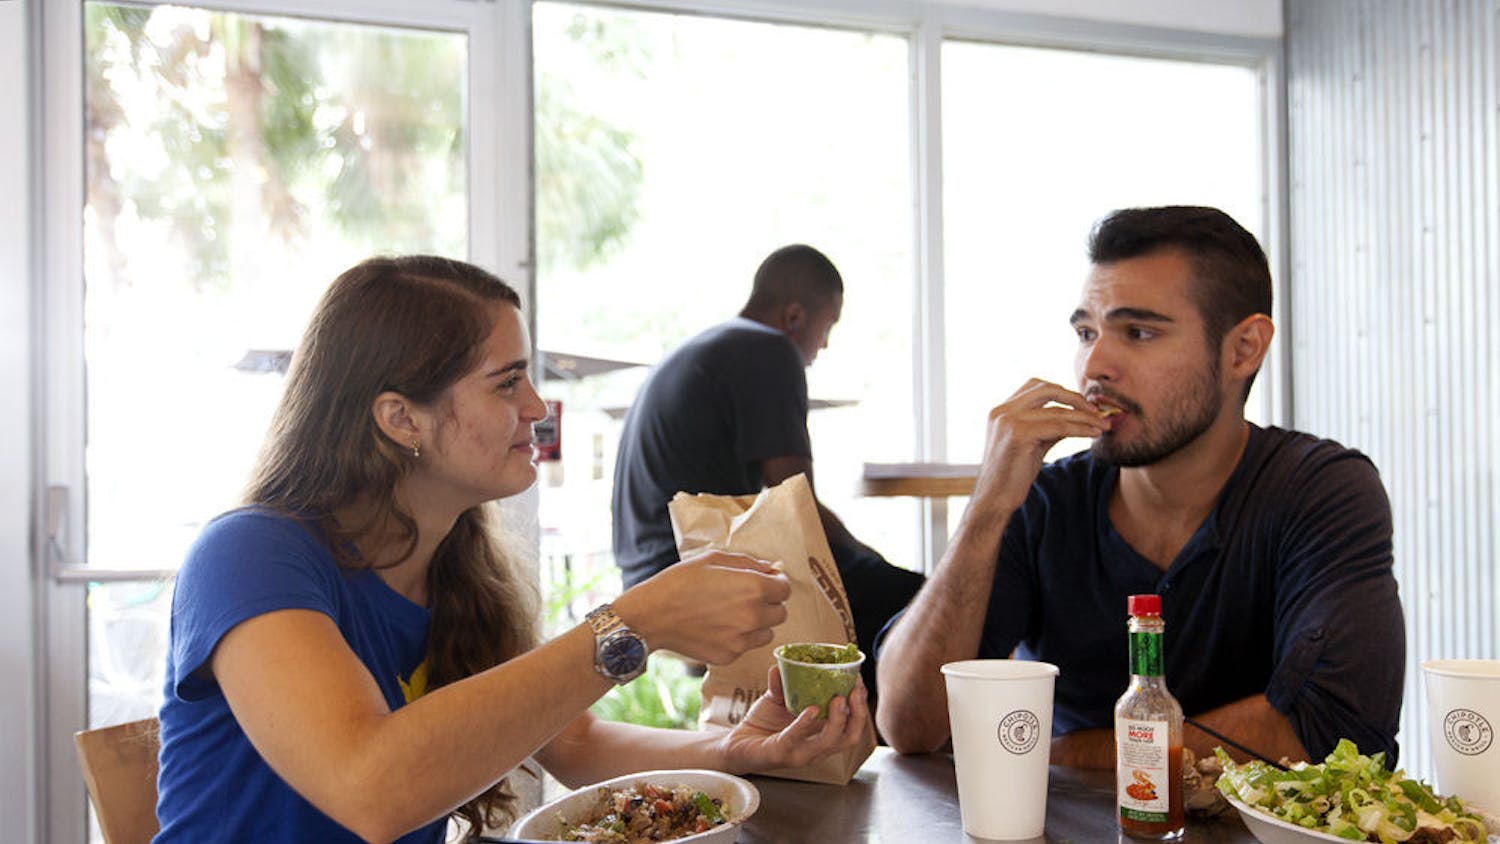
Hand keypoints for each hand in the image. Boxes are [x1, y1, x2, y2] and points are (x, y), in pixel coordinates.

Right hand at [613, 551, 791, 664]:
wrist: (652, 616)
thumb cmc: (680, 582)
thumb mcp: (714, 558)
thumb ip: (748, 563)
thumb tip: (770, 570)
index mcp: (754, 588)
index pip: (785, 589)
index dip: (777, 583)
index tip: (766, 581)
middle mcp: (753, 616)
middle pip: (781, 613)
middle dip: (769, 604)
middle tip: (747, 597)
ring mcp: (742, 640)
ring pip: (767, 632)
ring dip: (758, 623)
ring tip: (732, 613)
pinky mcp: (729, 656)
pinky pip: (746, 646)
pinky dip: (738, 638)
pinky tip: (717, 627)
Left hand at [719, 666, 868, 772]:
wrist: (735, 744)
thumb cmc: (761, 724)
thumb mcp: (776, 699)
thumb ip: (782, 683)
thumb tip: (782, 662)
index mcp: (821, 734)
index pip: (851, 725)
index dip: (860, 705)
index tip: (859, 682)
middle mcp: (816, 748)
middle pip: (849, 736)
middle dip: (857, 713)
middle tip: (855, 691)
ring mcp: (800, 754)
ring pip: (830, 742)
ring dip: (838, 720)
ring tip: (839, 698)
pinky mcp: (781, 754)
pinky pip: (796, 739)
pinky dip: (805, 724)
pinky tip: (812, 710)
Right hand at [971, 378, 1108, 514]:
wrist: (994, 499)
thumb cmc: (1012, 475)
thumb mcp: (1032, 444)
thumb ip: (1049, 427)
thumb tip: (1077, 417)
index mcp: (1002, 410)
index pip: (1036, 386)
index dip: (1063, 392)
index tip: (1084, 405)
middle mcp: (1003, 411)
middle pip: (1047, 389)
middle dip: (1076, 398)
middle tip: (1097, 411)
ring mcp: (1009, 421)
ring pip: (1057, 410)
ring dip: (1085, 416)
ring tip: (1103, 424)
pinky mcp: (1018, 435)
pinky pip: (1059, 426)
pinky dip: (1080, 428)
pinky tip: (1093, 433)